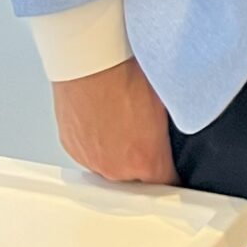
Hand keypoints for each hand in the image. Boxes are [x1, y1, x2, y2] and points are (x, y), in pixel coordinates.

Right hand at [54, 57, 177, 184]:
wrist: (91, 63)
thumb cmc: (126, 76)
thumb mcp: (164, 105)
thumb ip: (168, 134)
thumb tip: (174, 135)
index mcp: (146, 160)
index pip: (166, 183)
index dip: (170, 173)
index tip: (171, 167)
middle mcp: (117, 168)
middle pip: (135, 178)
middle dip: (141, 161)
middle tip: (143, 133)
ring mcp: (91, 161)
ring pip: (110, 167)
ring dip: (117, 153)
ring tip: (120, 122)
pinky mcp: (72, 149)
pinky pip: (89, 154)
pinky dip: (96, 143)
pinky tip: (102, 121)